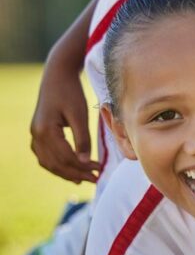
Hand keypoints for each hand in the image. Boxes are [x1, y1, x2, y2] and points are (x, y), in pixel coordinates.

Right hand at [30, 64, 98, 182]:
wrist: (57, 76)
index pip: (65, 157)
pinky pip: (44, 156)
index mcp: (46, 130)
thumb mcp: (80, 114)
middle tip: (95, 179)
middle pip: (56, 163)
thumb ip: (83, 138)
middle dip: (76, 173)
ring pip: (48, 162)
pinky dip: (56, 165)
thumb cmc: (71, 92)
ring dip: (65, 172)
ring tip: (83, 179)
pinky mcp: (37, 133)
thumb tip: (85, 162)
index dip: (83, 167)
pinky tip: (68, 170)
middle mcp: (36, 135)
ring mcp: (34, 134)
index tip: (99, 171)